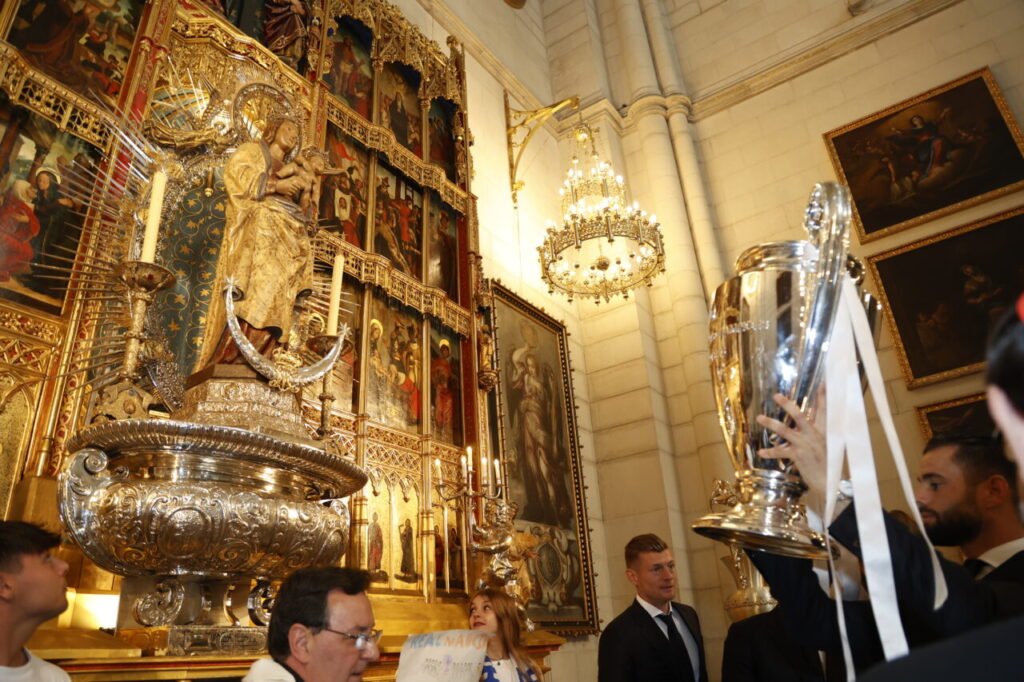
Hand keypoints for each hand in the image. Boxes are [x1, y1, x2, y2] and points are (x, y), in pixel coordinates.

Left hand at [755, 390, 827, 506]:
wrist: (829, 482)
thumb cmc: (828, 464)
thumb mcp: (829, 445)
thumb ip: (820, 433)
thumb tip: (811, 424)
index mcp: (823, 431)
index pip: (824, 410)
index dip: (823, 396)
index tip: (822, 382)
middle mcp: (814, 434)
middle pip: (799, 415)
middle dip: (787, 405)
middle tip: (775, 395)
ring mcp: (805, 444)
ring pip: (785, 430)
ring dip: (771, 423)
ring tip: (759, 417)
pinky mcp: (798, 455)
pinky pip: (781, 451)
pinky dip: (770, 452)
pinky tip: (760, 453)